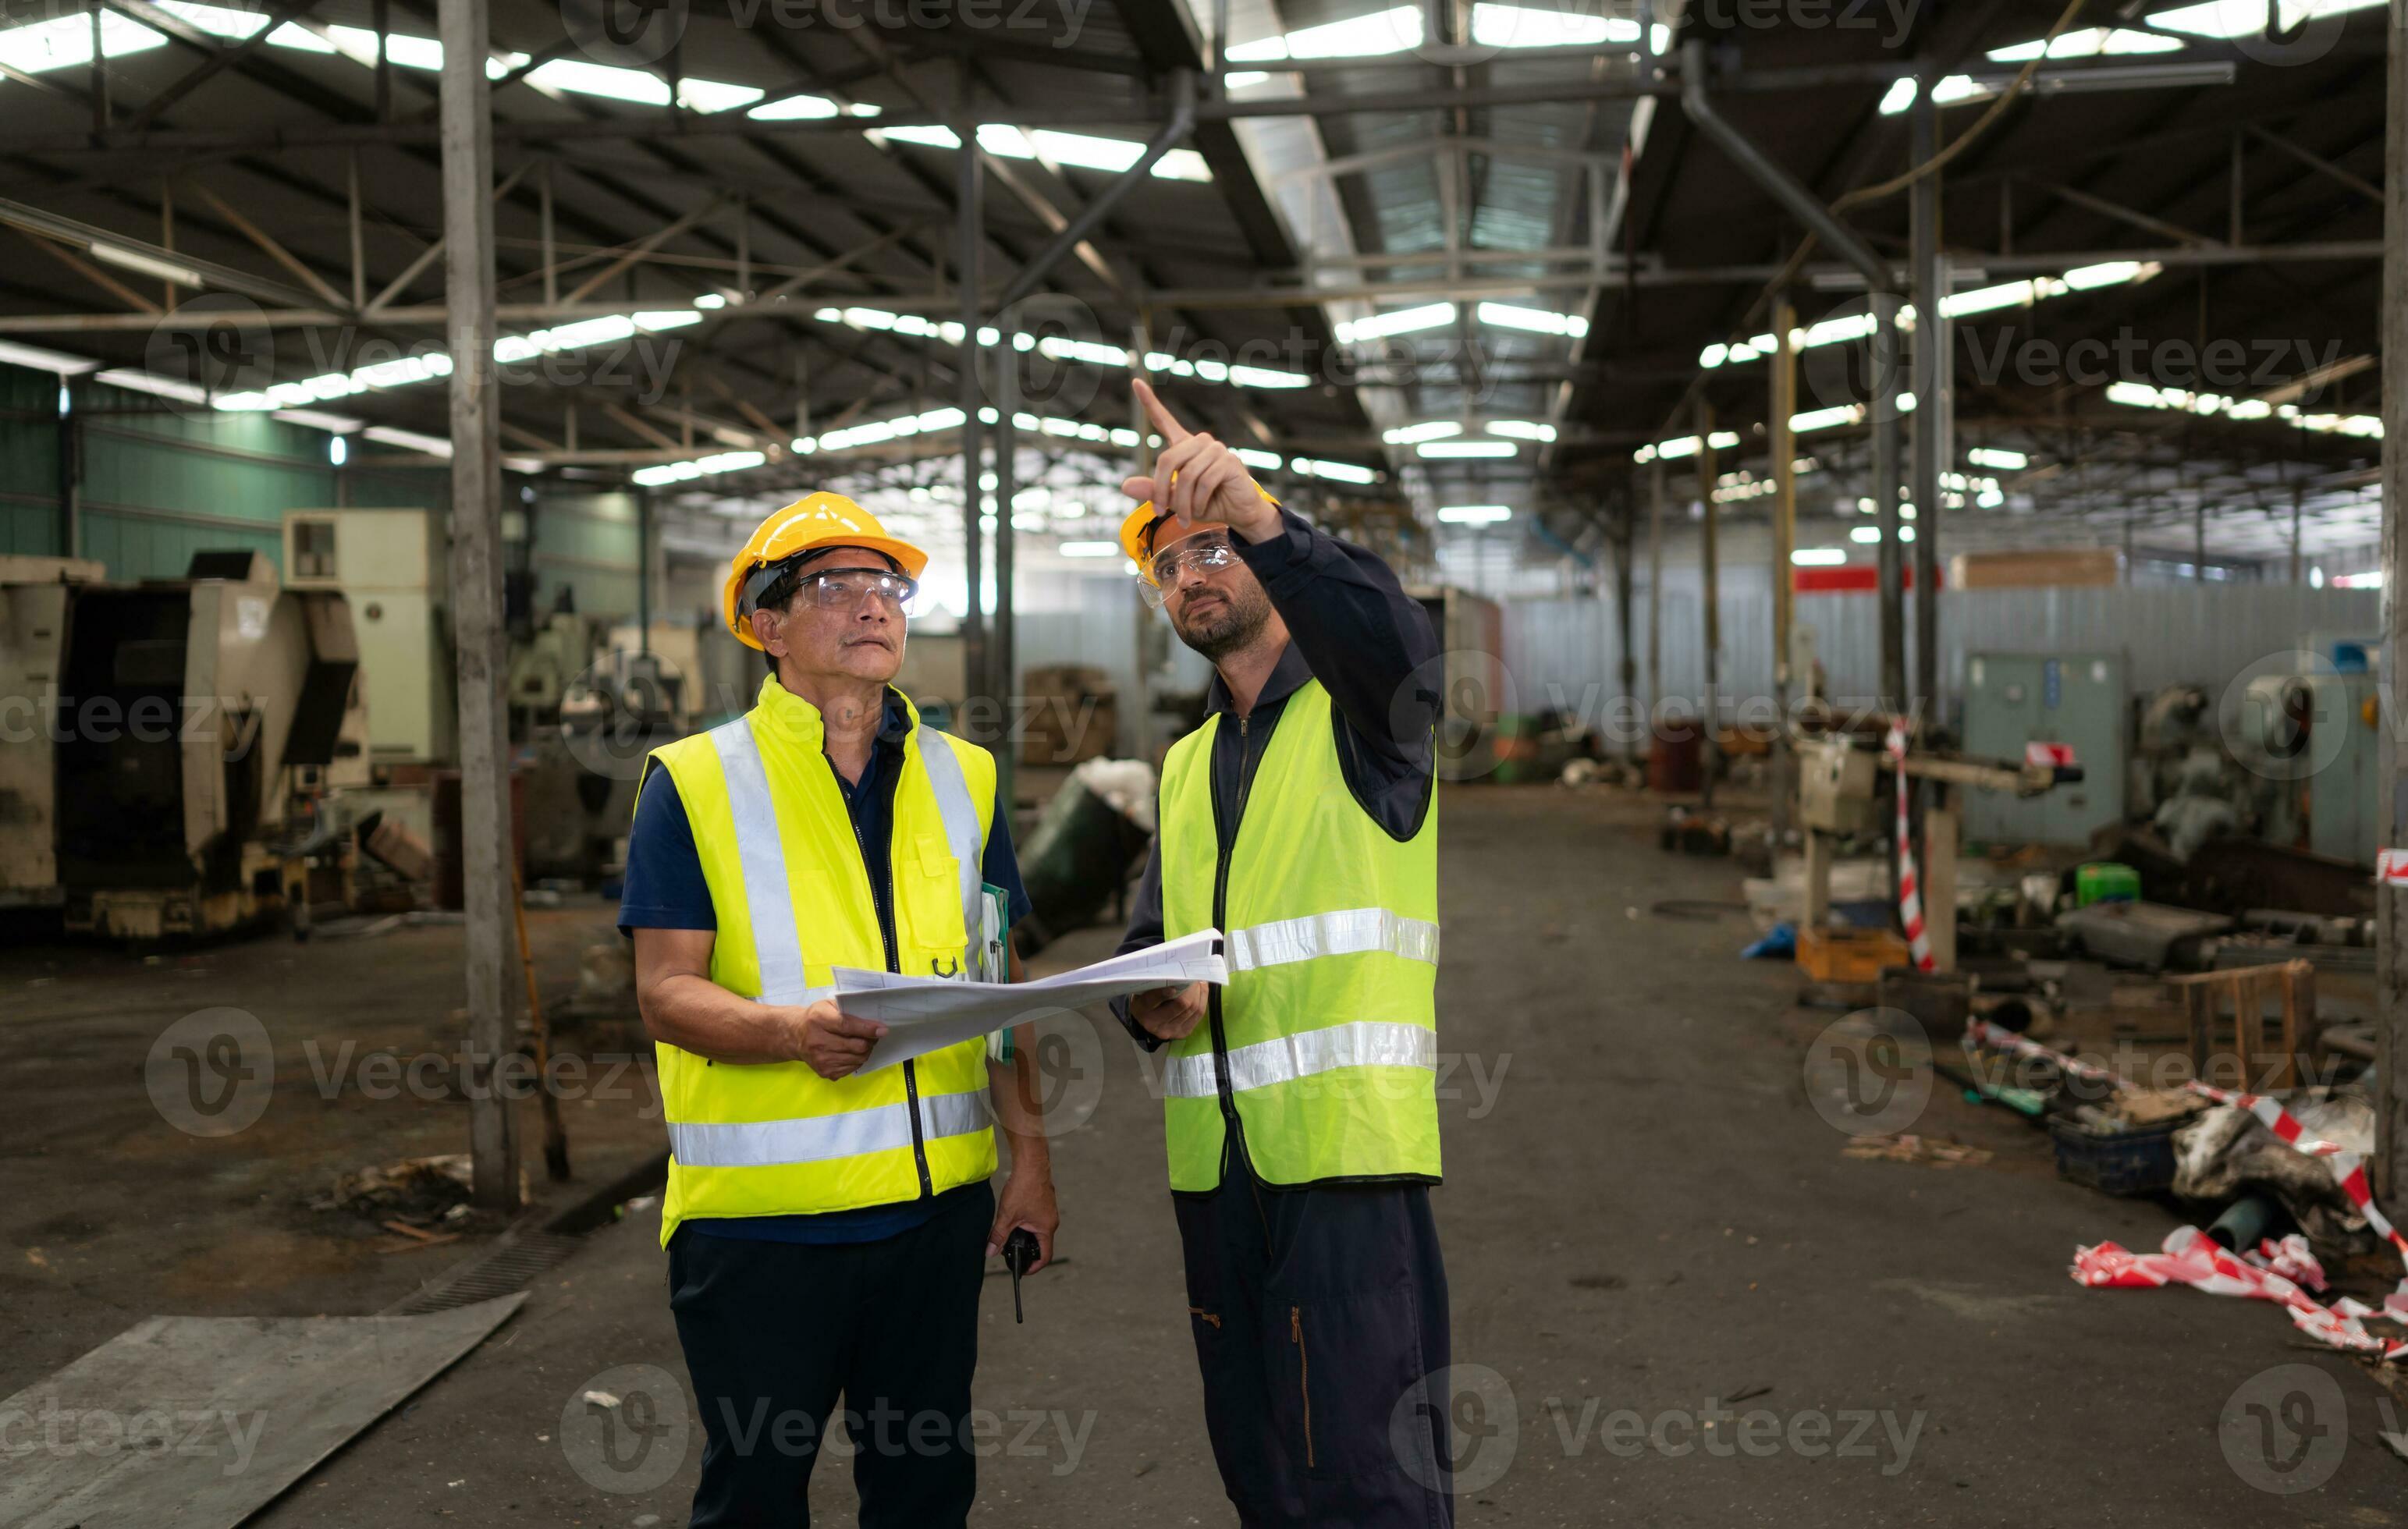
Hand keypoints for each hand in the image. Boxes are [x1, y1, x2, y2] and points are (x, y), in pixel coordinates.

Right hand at [788, 998, 886, 1079]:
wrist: (796, 1036)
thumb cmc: (816, 1018)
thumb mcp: (828, 1005)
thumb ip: (848, 1009)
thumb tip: (873, 1021)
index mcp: (819, 1020)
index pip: (847, 1026)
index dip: (867, 1028)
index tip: (882, 1030)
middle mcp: (818, 1042)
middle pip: (856, 1046)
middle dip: (870, 1041)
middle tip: (872, 1035)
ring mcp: (821, 1060)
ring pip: (857, 1059)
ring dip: (865, 1051)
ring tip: (862, 1043)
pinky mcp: (825, 1072)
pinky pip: (852, 1068)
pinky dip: (857, 1060)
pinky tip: (851, 1052)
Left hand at [987, 1166, 1058, 1271]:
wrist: (1031, 1164)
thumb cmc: (1024, 1188)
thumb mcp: (1007, 1216)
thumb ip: (999, 1236)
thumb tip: (991, 1252)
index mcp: (1046, 1228)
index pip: (1045, 1256)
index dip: (1033, 1266)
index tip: (1023, 1269)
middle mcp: (1051, 1221)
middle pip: (1041, 1243)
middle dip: (1026, 1249)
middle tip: (1011, 1251)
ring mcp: (1049, 1210)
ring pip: (1038, 1230)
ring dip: (1026, 1235)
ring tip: (1010, 1233)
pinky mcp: (1045, 1202)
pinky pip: (1038, 1218)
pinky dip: (1027, 1223)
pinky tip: (1015, 1217)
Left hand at [1119, 379, 1279, 542]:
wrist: (1238, 513)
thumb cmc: (1207, 503)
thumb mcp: (1175, 500)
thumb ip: (1153, 491)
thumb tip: (1124, 485)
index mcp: (1185, 446)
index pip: (1164, 421)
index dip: (1149, 402)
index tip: (1136, 382)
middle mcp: (1200, 442)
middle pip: (1167, 459)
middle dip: (1160, 490)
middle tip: (1159, 512)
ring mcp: (1216, 449)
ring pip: (1187, 475)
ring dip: (1183, 503)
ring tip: (1185, 518)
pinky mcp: (1229, 461)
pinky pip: (1204, 482)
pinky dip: (1198, 502)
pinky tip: (1201, 510)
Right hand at [1129, 981, 1206, 1041]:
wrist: (1147, 1017)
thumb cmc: (1146, 996)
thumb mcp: (1145, 988)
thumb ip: (1157, 982)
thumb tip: (1179, 972)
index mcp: (1142, 1009)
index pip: (1152, 1000)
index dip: (1163, 993)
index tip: (1173, 985)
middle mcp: (1154, 1024)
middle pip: (1181, 1004)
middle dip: (1191, 988)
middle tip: (1193, 977)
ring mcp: (1170, 1031)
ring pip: (1193, 1009)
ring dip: (1199, 992)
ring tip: (1198, 982)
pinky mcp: (1182, 1033)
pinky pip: (1199, 1014)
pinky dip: (1203, 999)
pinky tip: (1201, 990)